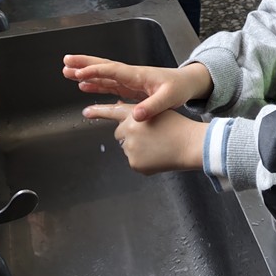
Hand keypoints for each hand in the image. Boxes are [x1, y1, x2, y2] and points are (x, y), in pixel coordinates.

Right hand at [64, 56, 212, 120]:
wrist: (188, 84)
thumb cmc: (180, 88)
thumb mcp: (169, 98)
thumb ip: (152, 107)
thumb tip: (135, 116)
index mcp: (138, 75)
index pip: (113, 70)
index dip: (96, 72)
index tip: (80, 73)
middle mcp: (131, 75)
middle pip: (103, 67)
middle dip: (84, 64)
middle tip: (66, 62)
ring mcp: (129, 81)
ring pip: (103, 75)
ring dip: (86, 73)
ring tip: (67, 72)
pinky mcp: (130, 87)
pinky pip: (108, 85)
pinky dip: (95, 84)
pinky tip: (84, 87)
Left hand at [82, 104, 207, 174]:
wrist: (190, 144)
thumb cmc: (178, 127)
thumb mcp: (158, 111)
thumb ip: (140, 112)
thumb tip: (126, 114)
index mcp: (134, 115)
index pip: (112, 112)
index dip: (98, 111)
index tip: (86, 112)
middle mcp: (128, 131)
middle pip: (120, 133)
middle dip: (130, 134)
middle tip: (150, 136)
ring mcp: (130, 148)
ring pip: (129, 148)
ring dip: (138, 148)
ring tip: (158, 146)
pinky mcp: (134, 163)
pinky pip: (135, 162)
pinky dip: (144, 160)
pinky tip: (158, 156)